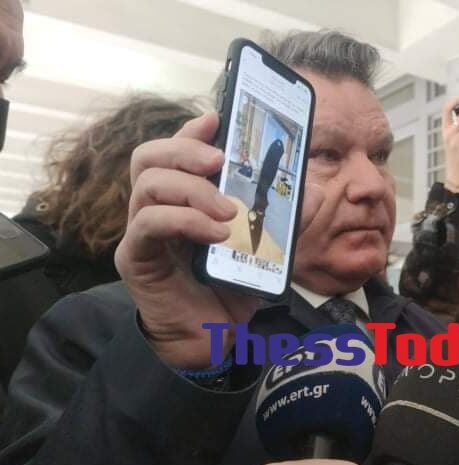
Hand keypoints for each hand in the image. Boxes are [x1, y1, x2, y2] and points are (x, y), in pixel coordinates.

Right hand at [117, 113, 323, 367]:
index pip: (174, 151)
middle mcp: (155, 207)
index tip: (216, 120)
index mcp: (181, 198)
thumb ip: (280, 219)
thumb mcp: (264, 247)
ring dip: (192, 188)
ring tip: (227, 211)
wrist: (213, 337)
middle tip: (220, 161)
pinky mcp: (135, 256)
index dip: (190, 131)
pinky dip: (185, 219)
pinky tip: (216, 232)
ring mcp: (140, 231)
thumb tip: (309, 193)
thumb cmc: (232, 287)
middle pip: (148, 156)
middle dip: (185, 149)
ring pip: (147, 183)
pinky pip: (149, 222)